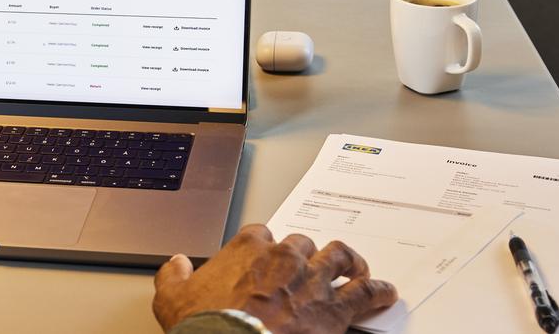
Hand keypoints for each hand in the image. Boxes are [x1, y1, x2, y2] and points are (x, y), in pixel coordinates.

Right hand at [152, 224, 397, 333]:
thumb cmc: (207, 324)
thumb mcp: (173, 298)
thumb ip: (174, 276)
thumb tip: (176, 265)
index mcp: (248, 247)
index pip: (262, 234)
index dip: (265, 248)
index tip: (265, 259)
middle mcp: (285, 256)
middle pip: (303, 243)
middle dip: (307, 254)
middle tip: (310, 267)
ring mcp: (313, 280)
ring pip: (339, 257)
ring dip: (349, 262)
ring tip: (356, 267)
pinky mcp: (335, 309)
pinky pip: (365, 293)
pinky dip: (378, 291)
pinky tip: (385, 293)